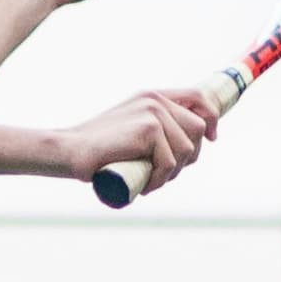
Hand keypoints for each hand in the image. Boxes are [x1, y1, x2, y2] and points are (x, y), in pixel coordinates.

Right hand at [64, 85, 217, 194]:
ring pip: (187, 150)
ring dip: (172, 173)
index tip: (212, 138)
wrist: (69, 151)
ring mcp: (153, 112)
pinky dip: (160, 180)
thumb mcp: (131, 132)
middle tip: (163, 173)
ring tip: (150, 179)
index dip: (211, 117)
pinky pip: (170, 162)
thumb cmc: (99, 150)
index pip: (197, 96)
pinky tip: (144, 184)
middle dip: (188, 157)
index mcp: (152, 96)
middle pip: (198, 129)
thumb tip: (191, 146)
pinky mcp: (148, 129)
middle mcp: (155, 99)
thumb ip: (155, 130)